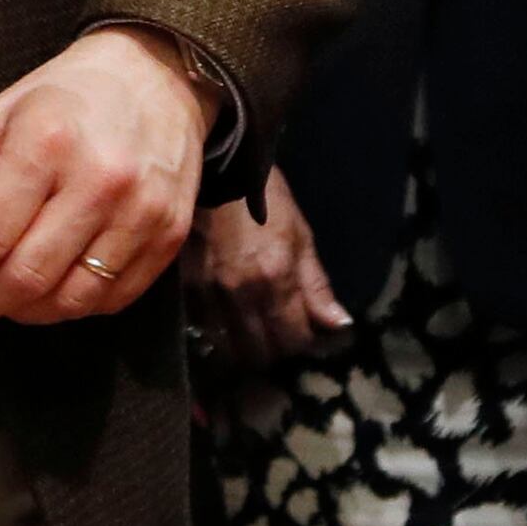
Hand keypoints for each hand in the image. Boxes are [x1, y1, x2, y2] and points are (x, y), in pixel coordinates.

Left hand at [0, 24, 209, 327]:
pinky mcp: (170, 234)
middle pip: (25, 277)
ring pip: (68, 300)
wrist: (157, 77)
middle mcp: (101, 178)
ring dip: (22, 312)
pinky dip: (70, 307)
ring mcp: (143, 210)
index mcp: (47, 140)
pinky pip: (110, 300)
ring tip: (0, 296)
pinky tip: (50, 286)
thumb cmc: (63, 101)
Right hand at [180, 167, 349, 369]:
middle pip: (260, 354)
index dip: (304, 343)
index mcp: (274, 278)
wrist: (217, 171)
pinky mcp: (186, 291)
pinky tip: (230, 322)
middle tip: (282, 334)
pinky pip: (204, 332)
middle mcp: (239, 294)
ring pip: (228, 350)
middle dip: (275, 350)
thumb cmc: (267, 200)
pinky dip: (219, 335)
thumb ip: (317, 286)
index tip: (307, 332)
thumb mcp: (301, 235)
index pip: (292, 340)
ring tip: (257, 332)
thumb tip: (340, 325)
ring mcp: (208, 295)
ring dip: (246, 349)